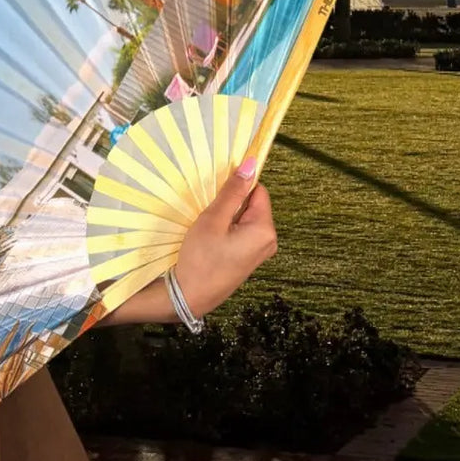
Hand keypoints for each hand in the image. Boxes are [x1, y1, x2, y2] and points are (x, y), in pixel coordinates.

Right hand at [173, 157, 277, 318]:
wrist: (190, 296)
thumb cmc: (200, 259)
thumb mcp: (213, 220)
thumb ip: (232, 192)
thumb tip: (250, 164)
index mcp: (264, 230)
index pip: (258, 191)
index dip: (238, 187)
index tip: (217, 192)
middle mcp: (269, 241)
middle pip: (252, 205)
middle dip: (231, 204)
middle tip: (210, 215)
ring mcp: (260, 252)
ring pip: (245, 218)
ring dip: (227, 217)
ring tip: (209, 229)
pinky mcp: (249, 258)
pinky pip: (242, 232)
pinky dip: (227, 229)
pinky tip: (211, 240)